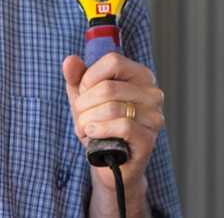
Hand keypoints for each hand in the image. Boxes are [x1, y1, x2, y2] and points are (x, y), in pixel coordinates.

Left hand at [63, 53, 164, 214]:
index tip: (84, 93)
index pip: (113, 61)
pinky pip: (122, 126)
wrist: (111, 164)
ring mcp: (154, 116)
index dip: (90, 78)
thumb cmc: (101, 126)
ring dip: (88, 120)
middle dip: (84, 104)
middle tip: (81, 117)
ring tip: (85, 128)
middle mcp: (152, 93)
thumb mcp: (85, 99)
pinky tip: (93, 134)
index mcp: (140, 76)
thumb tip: (70, 60)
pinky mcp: (148, 138)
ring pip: (112, 107)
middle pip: (108, 87)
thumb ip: (77, 78)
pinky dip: (100, 130)